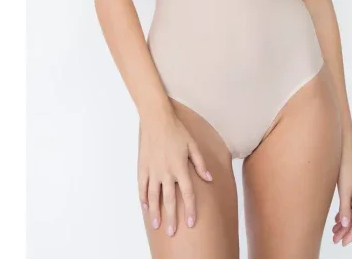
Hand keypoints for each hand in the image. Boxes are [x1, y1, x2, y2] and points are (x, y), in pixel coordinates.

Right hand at [138, 110, 213, 236]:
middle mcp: (166, 171)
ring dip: (155, 212)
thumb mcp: (193, 145)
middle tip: (172, 232)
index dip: (190, 209)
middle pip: (170, 199)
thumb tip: (209, 178)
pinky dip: (143, 197)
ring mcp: (153, 170)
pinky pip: (142, 186)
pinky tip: (145, 206)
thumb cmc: (177, 130)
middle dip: (171, 217)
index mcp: (180, 167)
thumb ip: (200, 163)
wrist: (156, 119)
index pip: (187, 193)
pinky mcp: (143, 167)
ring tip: (157, 224)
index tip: (191, 222)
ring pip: (153, 196)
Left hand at [331, 147, 351, 246]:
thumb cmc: (345, 166)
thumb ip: (345, 207)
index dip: (350, 235)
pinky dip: (343, 214)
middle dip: (345, 232)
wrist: (345, 149)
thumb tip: (345, 225)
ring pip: (351, 214)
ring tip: (333, 232)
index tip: (342, 243)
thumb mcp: (344, 189)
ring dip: (343, 224)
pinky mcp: (351, 189)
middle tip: (335, 240)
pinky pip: (348, 207)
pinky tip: (337, 219)